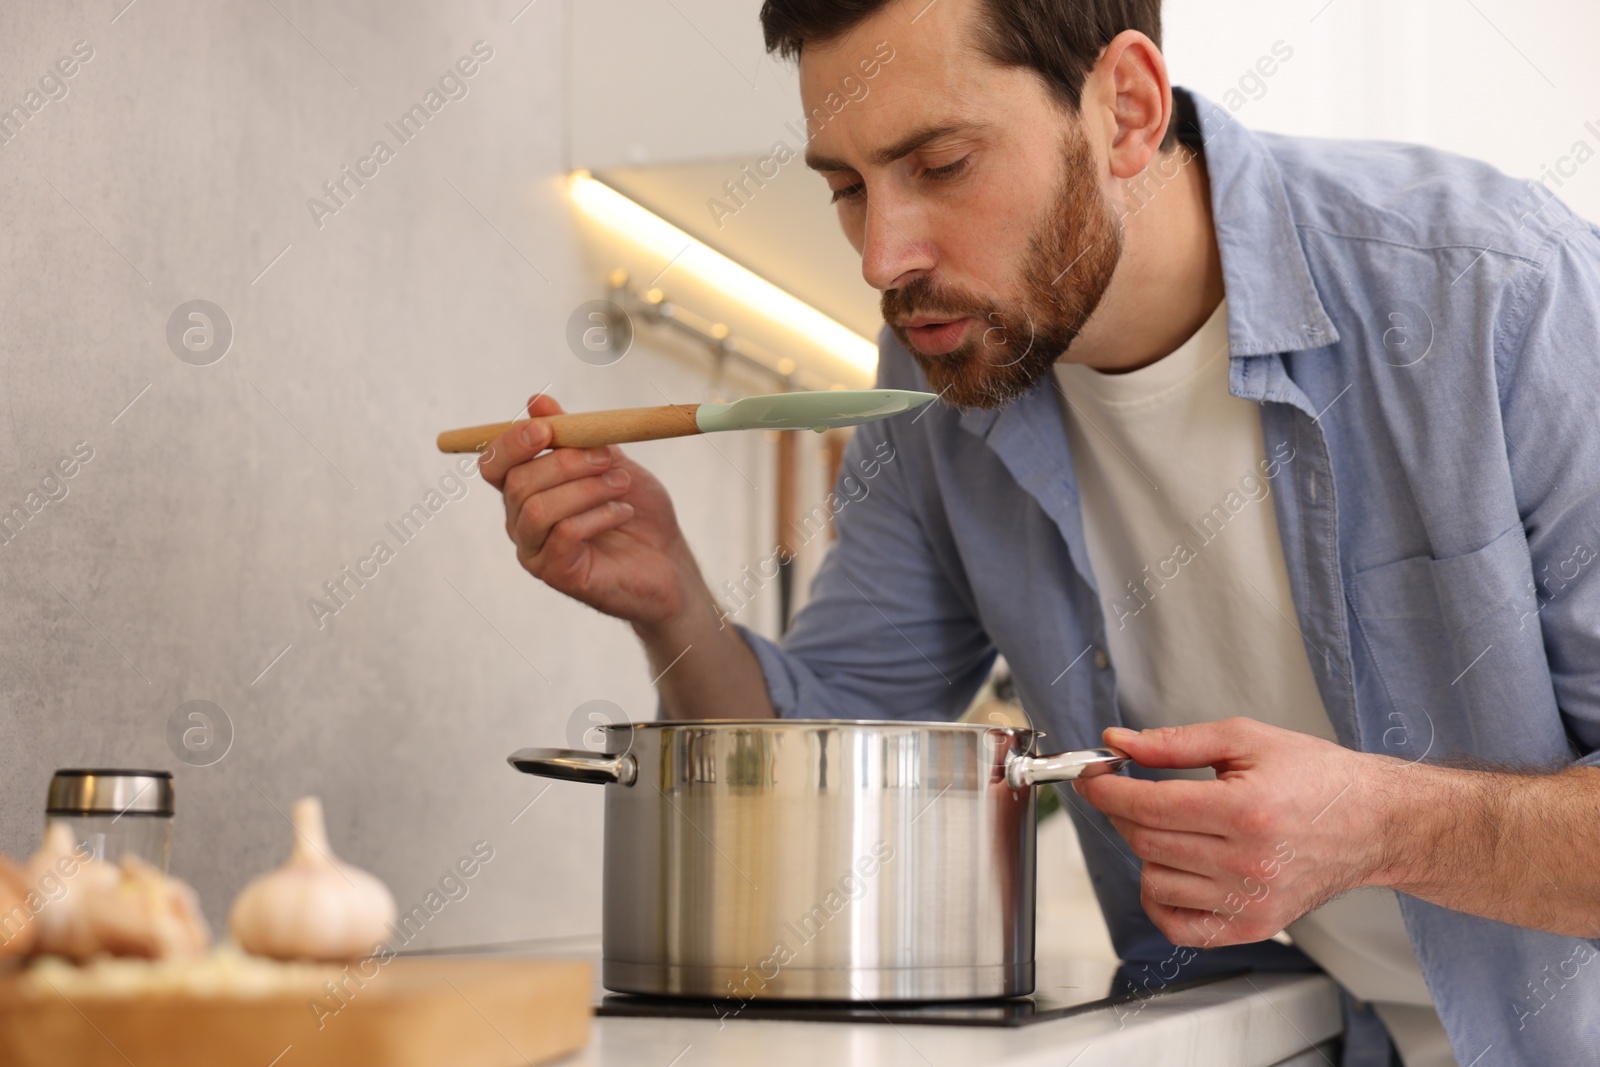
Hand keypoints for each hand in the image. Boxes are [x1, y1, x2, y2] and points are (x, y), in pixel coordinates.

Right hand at [479, 394, 698, 626]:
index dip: (512, 442)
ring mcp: (535, 551)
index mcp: (526, 490)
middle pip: (516, 483)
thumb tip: (536, 400)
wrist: (668, 561)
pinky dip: (598, 515)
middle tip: (608, 458)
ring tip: (622, 484)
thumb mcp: (609, 462)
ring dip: (585, 489)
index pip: (494, 463)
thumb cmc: (635, 509)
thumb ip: (574, 435)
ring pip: (536, 509)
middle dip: (564, 462)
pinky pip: (564, 535)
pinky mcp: (557, 574)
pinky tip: (623, 511)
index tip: (546, 428)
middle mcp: (521, 522)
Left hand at [1073, 717, 1396, 947]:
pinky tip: (1170, 870)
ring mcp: (1251, 902)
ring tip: (1168, 826)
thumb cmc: (1317, 778)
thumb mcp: (1246, 739)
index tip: (1093, 775)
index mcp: (1245, 811)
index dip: (1107, 789)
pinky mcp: (1254, 926)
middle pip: (1146, 843)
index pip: (1148, 807)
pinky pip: (1180, 926)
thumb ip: (1175, 743)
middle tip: (1122, 790)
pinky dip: (1160, 900)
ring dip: (1145, 851)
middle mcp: (1248, 864)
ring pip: (1155, 881)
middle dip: (1121, 812)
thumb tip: (1120, 743)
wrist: (1374, 823)